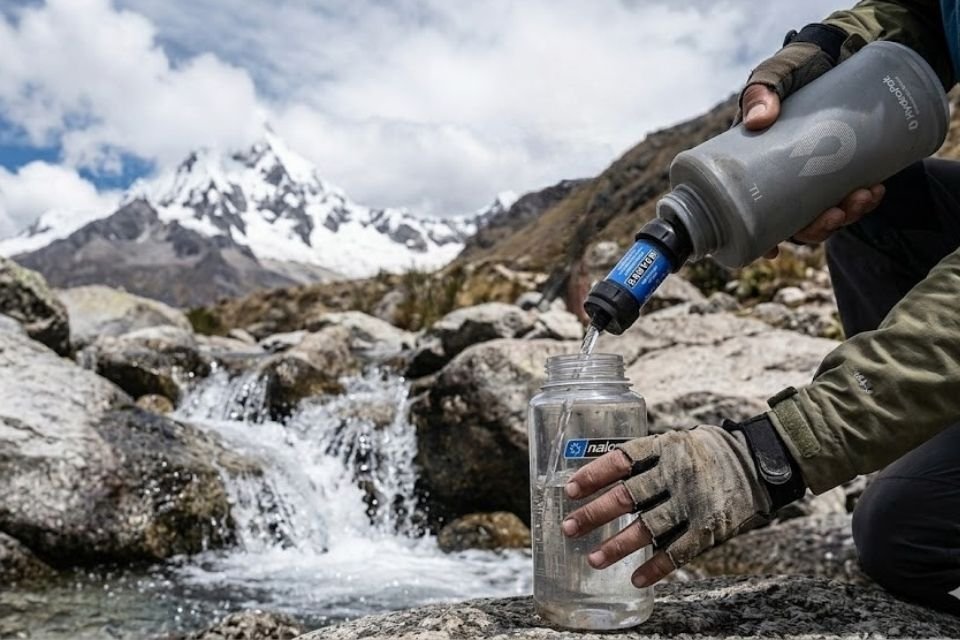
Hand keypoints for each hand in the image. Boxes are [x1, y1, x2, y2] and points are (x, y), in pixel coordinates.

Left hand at [561, 425, 770, 586]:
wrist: (757, 463)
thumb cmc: (703, 453)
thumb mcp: (673, 442)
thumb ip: (644, 459)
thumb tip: (598, 479)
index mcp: (663, 447)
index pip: (621, 460)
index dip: (593, 475)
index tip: (570, 490)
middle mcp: (675, 474)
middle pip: (627, 496)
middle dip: (594, 514)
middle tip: (569, 528)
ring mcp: (692, 502)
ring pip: (647, 527)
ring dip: (617, 546)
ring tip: (594, 560)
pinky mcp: (709, 527)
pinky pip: (678, 552)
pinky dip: (655, 567)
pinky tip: (635, 578)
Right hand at [741, 84, 884, 258]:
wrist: (835, 53)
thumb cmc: (796, 68)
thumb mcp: (774, 75)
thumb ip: (763, 90)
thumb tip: (760, 119)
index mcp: (753, 168)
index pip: (748, 213)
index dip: (759, 238)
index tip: (771, 252)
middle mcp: (780, 179)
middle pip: (792, 223)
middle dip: (816, 229)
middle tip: (837, 214)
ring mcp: (810, 176)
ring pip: (822, 214)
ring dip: (844, 216)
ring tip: (863, 198)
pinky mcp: (838, 169)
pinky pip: (846, 197)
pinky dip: (861, 200)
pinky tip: (874, 191)